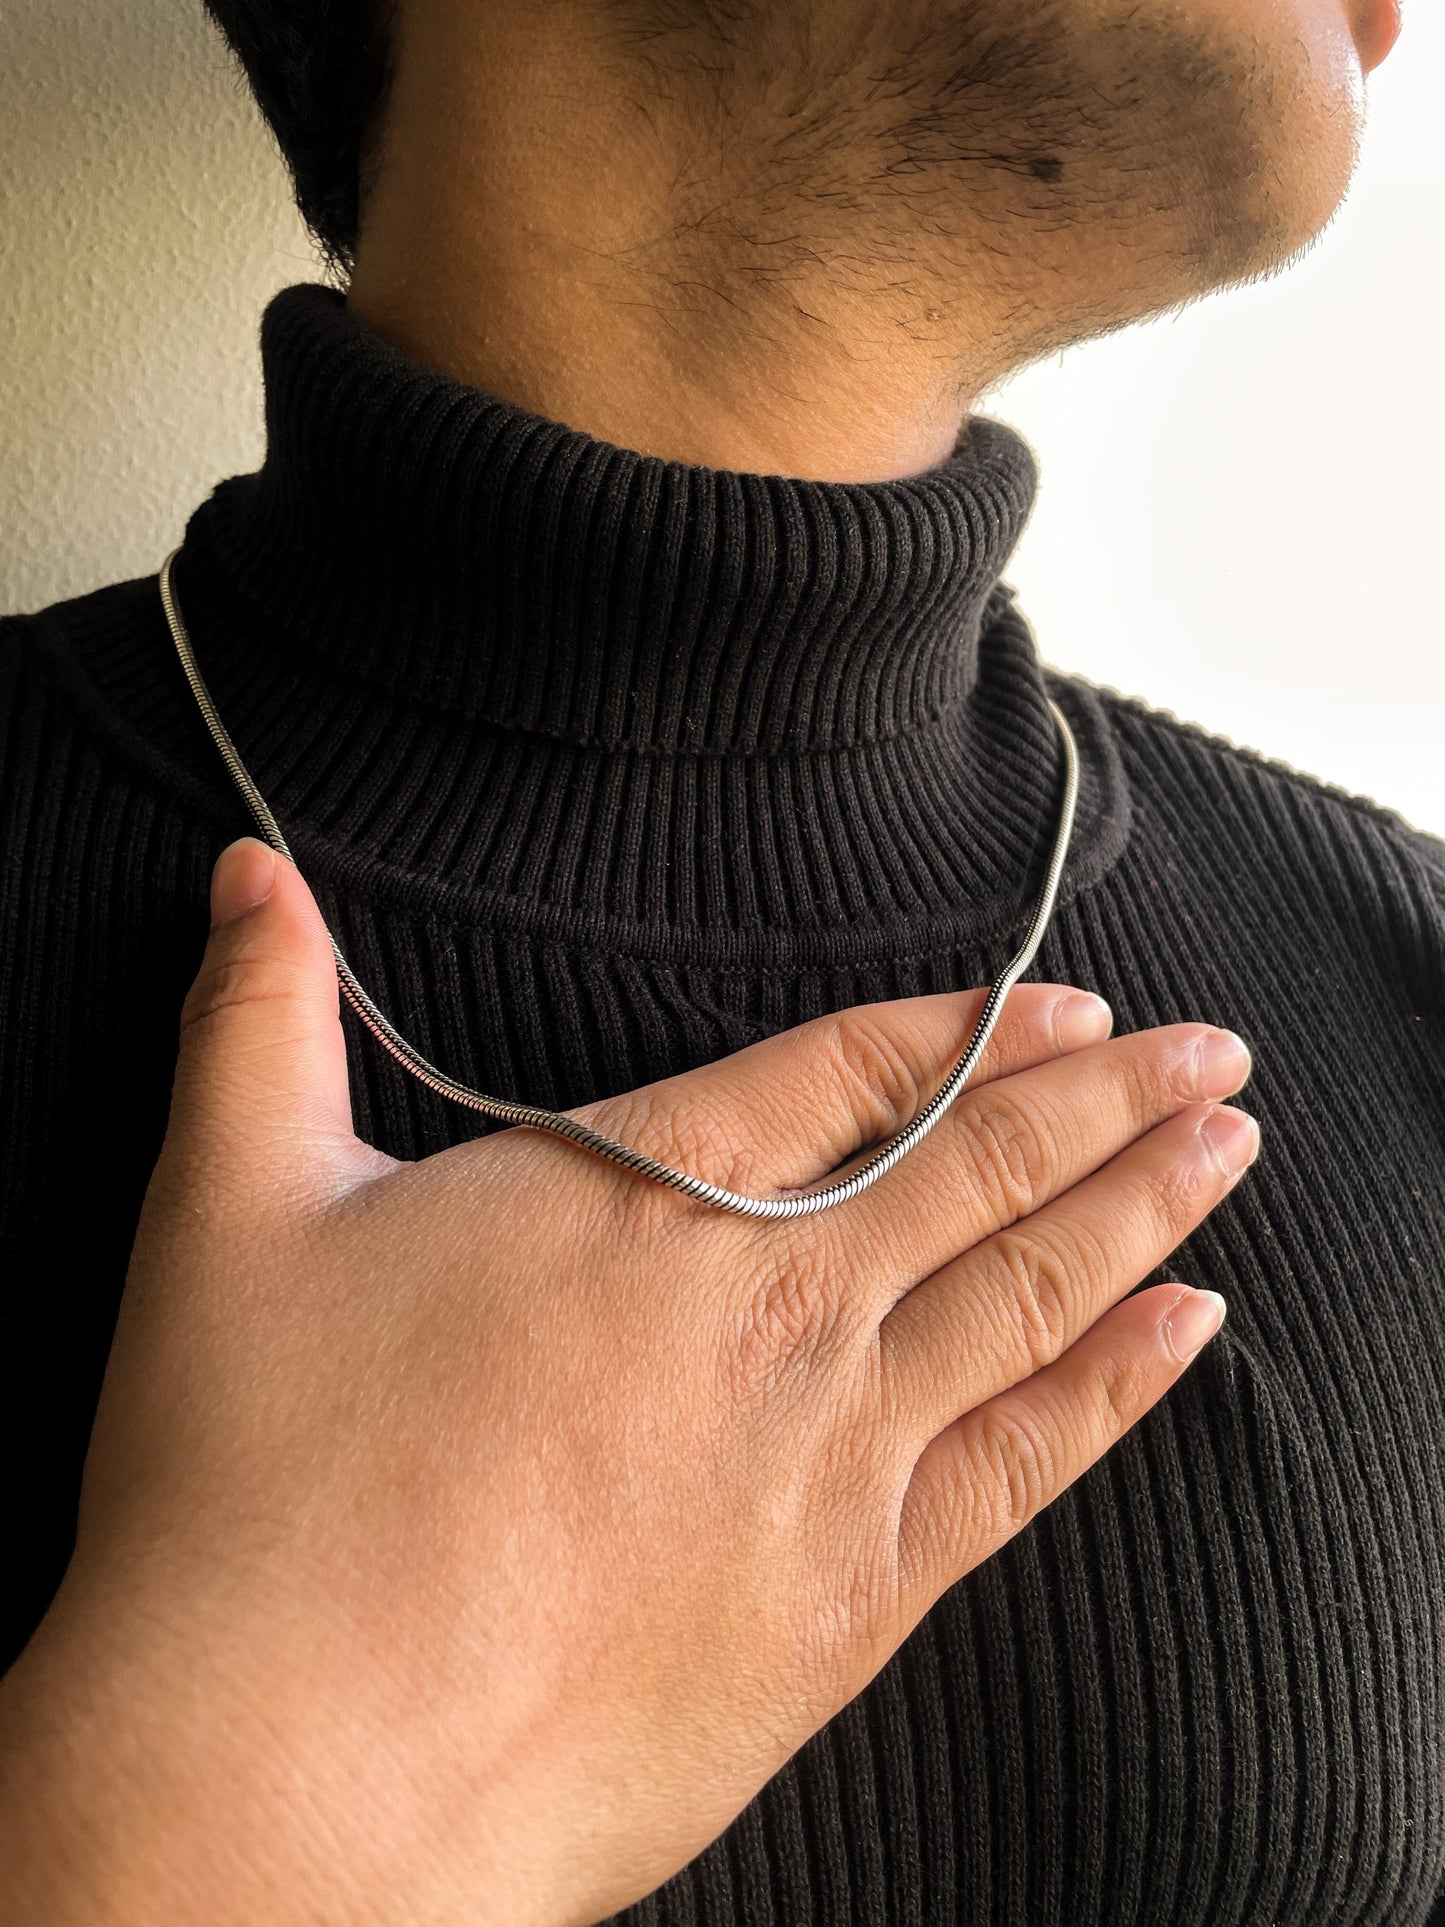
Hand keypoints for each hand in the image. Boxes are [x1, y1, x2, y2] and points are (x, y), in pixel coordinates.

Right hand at [0, 837, 1255, 1926]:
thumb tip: (247, 874)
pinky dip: (1117, 1386)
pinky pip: (1023, 1465)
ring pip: (1029, 1292)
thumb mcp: (227, 1214)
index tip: (1065, 1001)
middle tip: (1213, 1047)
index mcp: (635, 1199)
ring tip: (1232, 1139)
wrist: (285, 1769)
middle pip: (978, 1166)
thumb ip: (258, 1024)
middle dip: (1109, 1093)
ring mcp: (825, 1455)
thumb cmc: (249, 1490)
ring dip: (1143, 1204)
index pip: (847, 1074)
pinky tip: (1189, 1328)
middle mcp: (763, 1308)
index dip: (968, 1028)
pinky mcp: (846, 1602)